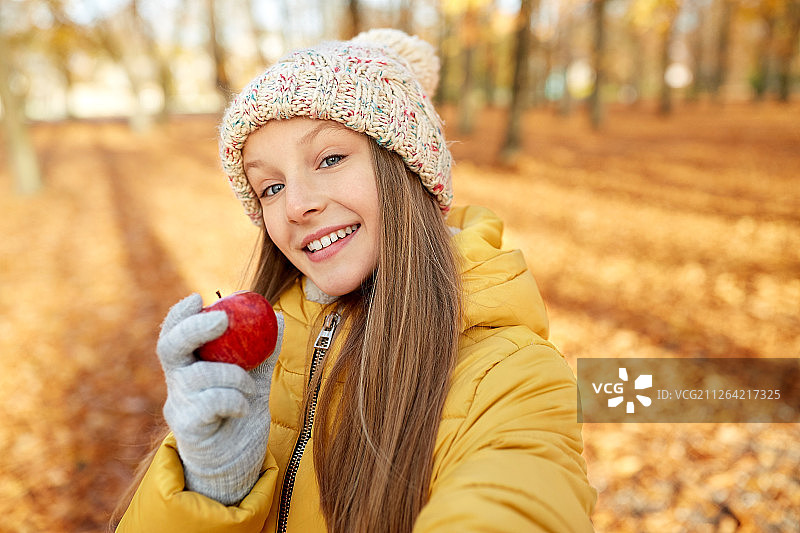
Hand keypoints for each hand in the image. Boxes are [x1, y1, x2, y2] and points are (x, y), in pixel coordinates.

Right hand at [155, 293, 281, 504]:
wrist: (236, 461)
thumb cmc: (240, 414)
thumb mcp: (255, 378)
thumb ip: (263, 351)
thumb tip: (276, 317)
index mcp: (189, 364)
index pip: (173, 333)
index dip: (179, 314)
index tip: (198, 298)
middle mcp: (177, 382)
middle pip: (170, 347)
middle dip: (194, 329)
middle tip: (222, 320)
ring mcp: (179, 405)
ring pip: (201, 375)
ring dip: (234, 376)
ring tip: (249, 389)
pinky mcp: (187, 427)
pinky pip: (210, 402)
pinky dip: (234, 400)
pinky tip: (242, 409)